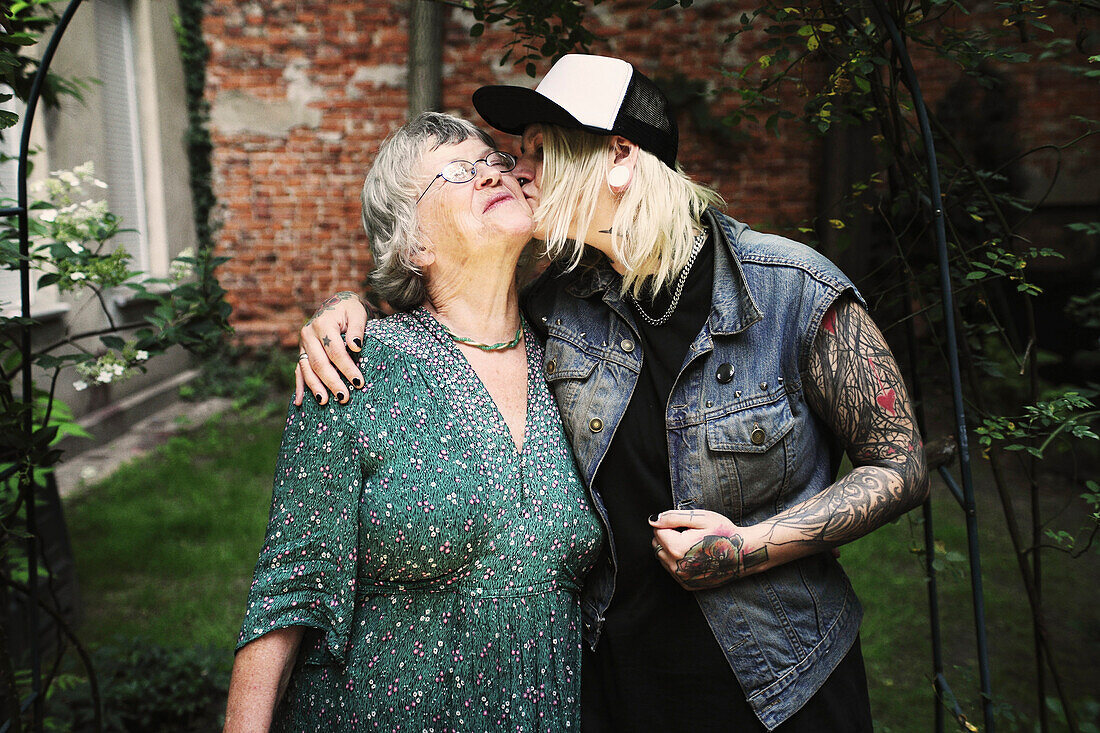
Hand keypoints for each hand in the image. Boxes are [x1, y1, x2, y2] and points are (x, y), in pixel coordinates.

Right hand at [294, 291, 371, 405]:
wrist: (336, 304)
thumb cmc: (350, 310)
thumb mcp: (357, 313)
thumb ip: (357, 329)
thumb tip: (356, 347)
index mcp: (322, 324)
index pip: (335, 351)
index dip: (347, 368)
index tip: (359, 382)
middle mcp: (308, 334)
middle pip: (319, 363)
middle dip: (332, 382)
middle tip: (344, 397)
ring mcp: (303, 344)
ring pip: (307, 369)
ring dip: (315, 387)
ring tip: (325, 402)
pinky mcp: (302, 352)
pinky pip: (299, 371)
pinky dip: (300, 386)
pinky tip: (300, 402)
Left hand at [649, 510, 768, 589]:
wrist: (744, 555)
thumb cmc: (724, 532)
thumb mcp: (701, 518)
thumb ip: (673, 517)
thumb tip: (653, 520)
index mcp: (677, 548)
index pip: (657, 531)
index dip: (670, 524)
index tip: (687, 525)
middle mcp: (676, 566)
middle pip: (657, 545)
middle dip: (667, 536)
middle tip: (689, 533)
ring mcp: (682, 578)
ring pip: (662, 558)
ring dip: (671, 549)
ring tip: (692, 544)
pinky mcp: (687, 584)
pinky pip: (672, 569)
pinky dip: (678, 561)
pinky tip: (694, 555)